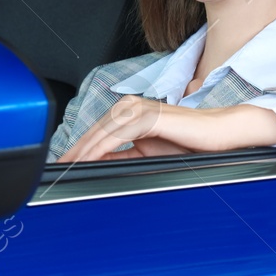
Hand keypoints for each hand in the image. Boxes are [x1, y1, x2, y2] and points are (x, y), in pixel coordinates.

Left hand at [55, 96, 185, 163]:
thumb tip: (96, 165)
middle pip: (94, 132)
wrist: (217, 133)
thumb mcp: (145, 153)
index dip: (78, 149)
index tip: (63, 165)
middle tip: (58, 169)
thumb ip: (121, 156)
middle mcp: (130, 106)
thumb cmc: (186, 143)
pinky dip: (101, 149)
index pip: (96, 132)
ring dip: (83, 151)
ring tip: (69, 167)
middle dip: (75, 152)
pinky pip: (118, 135)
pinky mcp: (148, 116)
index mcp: (128, 112)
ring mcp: (138, 109)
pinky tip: (90, 160)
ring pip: (102, 132)